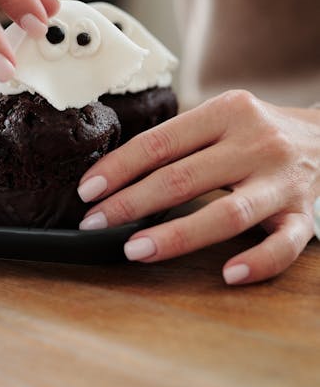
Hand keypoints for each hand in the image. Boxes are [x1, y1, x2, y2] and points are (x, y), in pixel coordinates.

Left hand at [78, 90, 318, 283]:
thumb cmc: (259, 131)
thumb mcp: (223, 118)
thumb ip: (181, 139)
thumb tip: (116, 172)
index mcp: (228, 112)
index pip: (161, 141)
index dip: (119, 167)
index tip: (89, 190)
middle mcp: (255, 143)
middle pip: (183, 177)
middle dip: (131, 202)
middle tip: (95, 222)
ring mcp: (282, 181)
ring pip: (227, 213)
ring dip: (176, 235)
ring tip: (135, 251)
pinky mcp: (305, 215)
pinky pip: (283, 246)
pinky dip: (257, 262)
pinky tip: (228, 274)